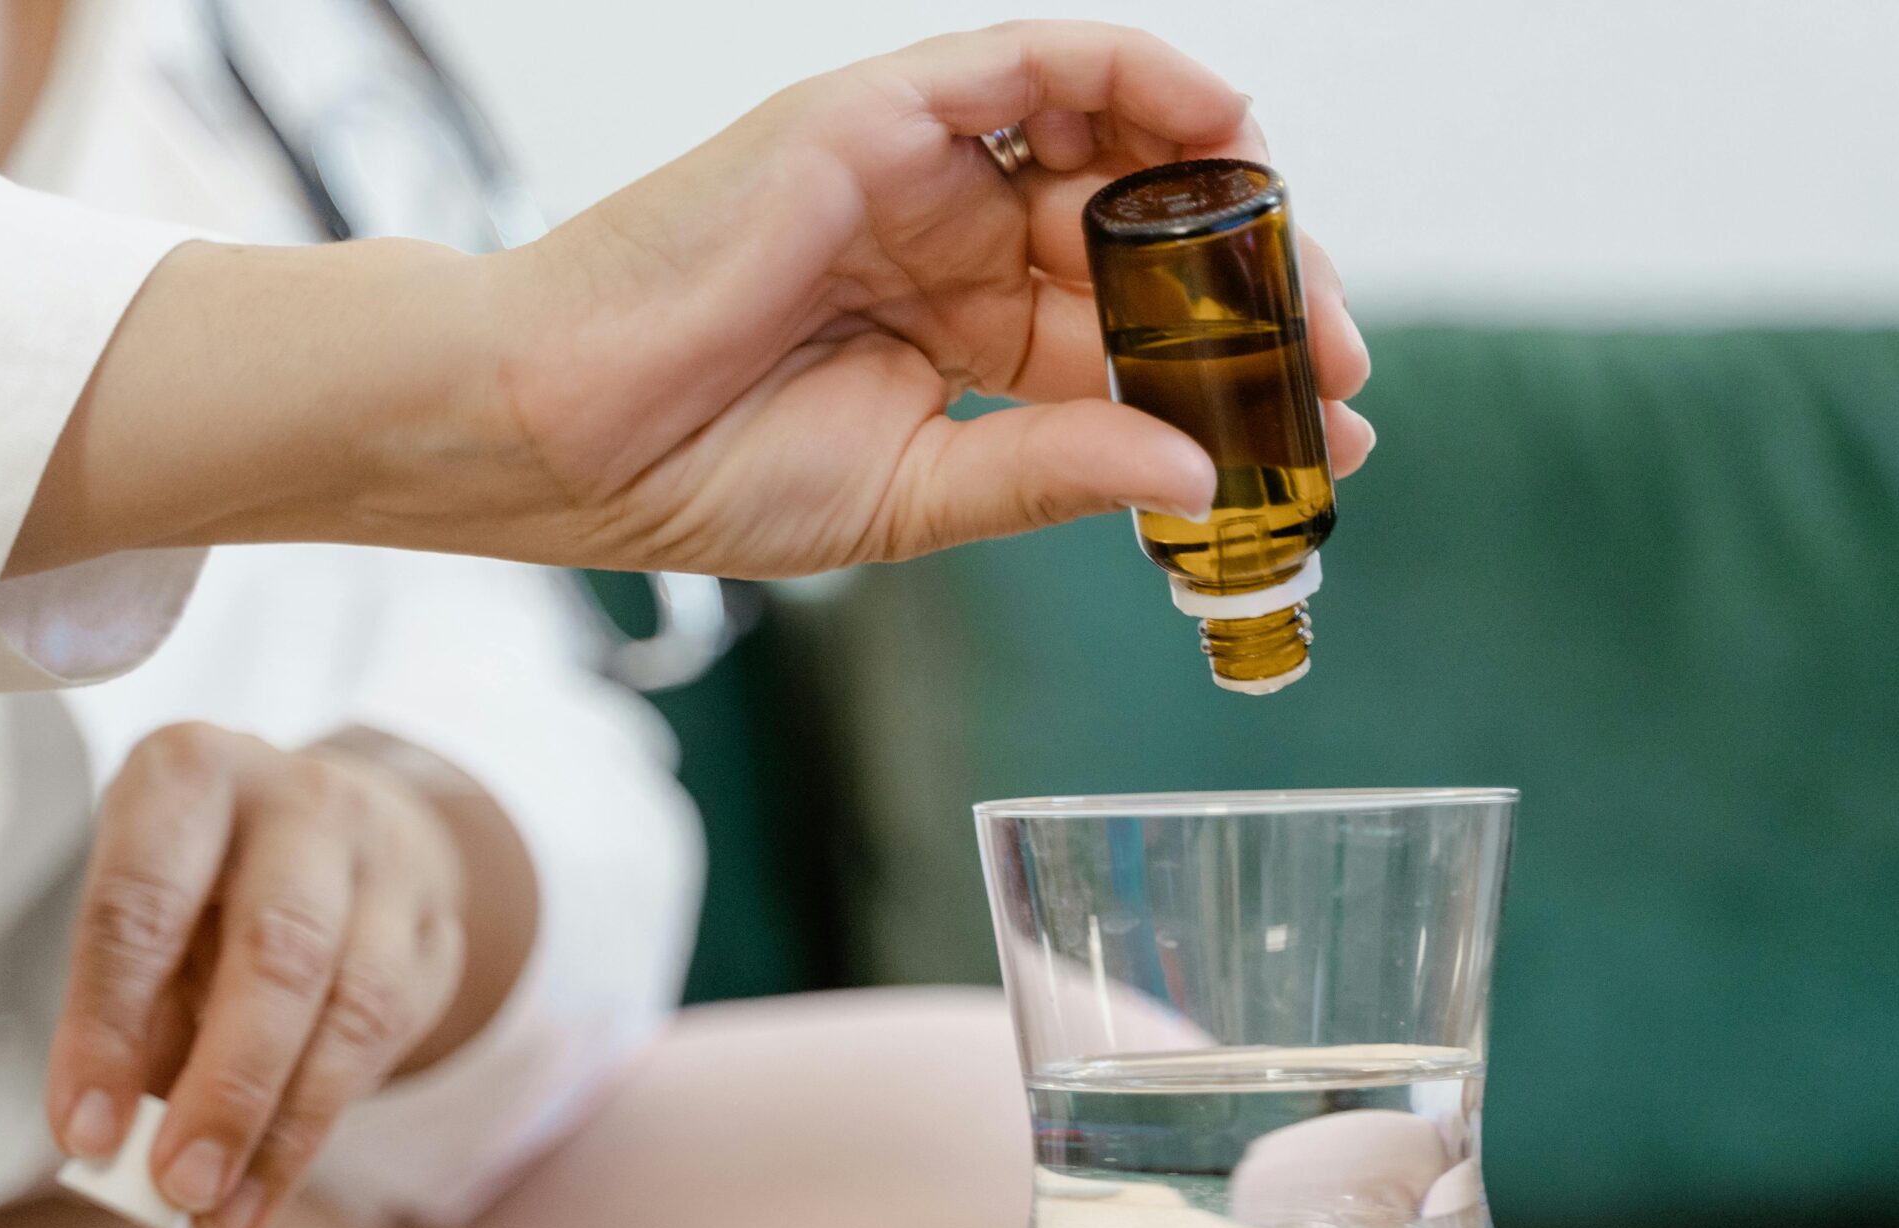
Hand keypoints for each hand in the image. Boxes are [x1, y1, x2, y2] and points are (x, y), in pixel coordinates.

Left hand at [44, 724, 474, 1227]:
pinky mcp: (439, 925)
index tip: (84, 1133)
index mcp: (193, 774)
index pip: (144, 903)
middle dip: (228, 1086)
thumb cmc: (211, 879)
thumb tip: (116, 1140)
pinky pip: (393, 1034)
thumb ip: (131, 1013)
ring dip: (287, 1126)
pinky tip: (272, 1178)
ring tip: (224, 1212)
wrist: (347, 826)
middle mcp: (303, 800)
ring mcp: (389, 860)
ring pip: (355, 1004)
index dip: (108, 1027)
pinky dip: (324, 1120)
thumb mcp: (147, 910)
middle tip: (178, 1186)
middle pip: (279, 951)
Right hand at [474, 20, 1374, 578]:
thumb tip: (1198, 468)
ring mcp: (921, 172)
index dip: (1233, 375)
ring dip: (1221, 196)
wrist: (560, 435)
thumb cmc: (700, 469)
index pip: (1127, 336)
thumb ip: (1060, 468)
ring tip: (1301, 274)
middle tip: (1339, 363)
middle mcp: (952, 240)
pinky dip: (1139, 77)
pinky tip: (1227, 126)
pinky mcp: (883, 114)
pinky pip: (1036, 62)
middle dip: (1254, 298)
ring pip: (1110, 146)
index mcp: (957, 330)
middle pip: (1142, 240)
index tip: (1322, 432)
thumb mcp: (921, 494)